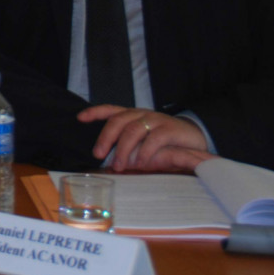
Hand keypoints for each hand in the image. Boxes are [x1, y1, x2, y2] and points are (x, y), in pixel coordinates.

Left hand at [78, 105, 210, 171]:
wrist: (193, 139)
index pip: (111, 109)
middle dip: (105, 138)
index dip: (95, 112)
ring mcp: (156, 120)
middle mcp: (142, 114)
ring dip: (123, 149)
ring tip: (118, 165)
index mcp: (132, 115)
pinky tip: (139, 163)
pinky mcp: (170, 129)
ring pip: (133, 130)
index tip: (80, 118)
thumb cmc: (162, 141)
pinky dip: (144, 152)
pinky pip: (154, 139)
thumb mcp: (141, 140)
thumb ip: (125, 144)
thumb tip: (104, 159)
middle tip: (98, 154)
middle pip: (118, 121)